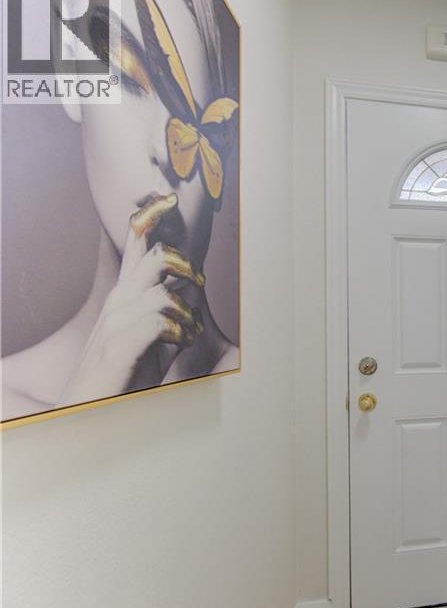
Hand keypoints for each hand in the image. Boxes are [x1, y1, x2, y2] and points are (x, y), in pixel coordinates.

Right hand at [57, 193, 204, 406]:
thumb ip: (162, 312)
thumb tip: (189, 296)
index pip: (136, 246)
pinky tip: (180, 344)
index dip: (151, 219)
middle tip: (199, 280)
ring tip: (188, 333)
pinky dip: (178, 332)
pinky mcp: (118, 349)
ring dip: (186, 313)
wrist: (85, 410)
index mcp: (124, 296)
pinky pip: (158, 323)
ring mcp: (114, 325)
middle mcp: (117, 304)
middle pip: (154, 259)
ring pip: (162, 294)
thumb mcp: (145, 335)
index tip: (166, 197)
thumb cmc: (121, 373)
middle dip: (185, 265)